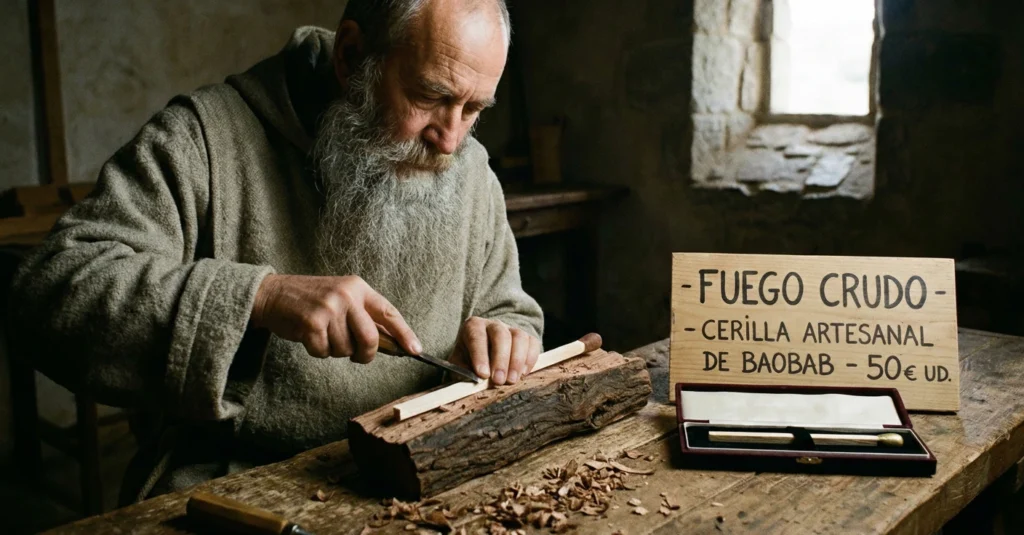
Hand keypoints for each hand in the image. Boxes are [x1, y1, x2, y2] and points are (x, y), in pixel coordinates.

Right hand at [250, 274, 420, 362]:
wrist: (273, 294)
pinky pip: (324, 352)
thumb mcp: (342, 299)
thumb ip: (364, 317)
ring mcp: (329, 308)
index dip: (405, 334)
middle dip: (365, 354)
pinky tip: (309, 336)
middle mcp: (347, 295)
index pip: (389, 313)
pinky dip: (317, 351)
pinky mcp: (312, 322)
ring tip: (323, 333)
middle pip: (371, 339)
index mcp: (359, 288)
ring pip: (345, 349)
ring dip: (334, 350)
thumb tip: (392, 343)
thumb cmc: (311, 302)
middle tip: (356, 355)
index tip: (416, 350)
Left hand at [449, 317, 540, 384]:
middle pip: (501, 335)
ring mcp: (512, 329)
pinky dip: (530, 359)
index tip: (483, 375)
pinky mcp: (527, 338)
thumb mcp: (460, 365)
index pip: (477, 337)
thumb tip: (474, 382)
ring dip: (517, 361)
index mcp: (473, 327)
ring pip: (519, 337)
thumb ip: (464, 372)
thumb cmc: (470, 361)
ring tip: (512, 380)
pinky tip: (523, 374)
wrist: (485, 356)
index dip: (480, 355)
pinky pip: (533, 344)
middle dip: (501, 359)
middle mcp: (494, 325)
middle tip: (499, 381)